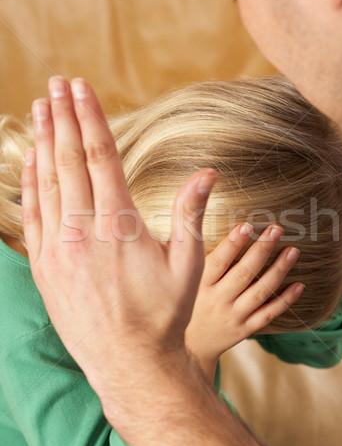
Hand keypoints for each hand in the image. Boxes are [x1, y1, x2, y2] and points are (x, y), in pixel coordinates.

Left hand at [21, 76, 216, 398]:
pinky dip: (30, 183)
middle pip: (70, 161)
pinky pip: (32, 215)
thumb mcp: (188, 265)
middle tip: (56, 83)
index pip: (102, 158)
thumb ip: (191, 214)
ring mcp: (59, 250)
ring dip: (44, 141)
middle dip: (63, 117)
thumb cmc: (164, 314)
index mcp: (121, 226)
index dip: (91, 118)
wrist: (128, 362)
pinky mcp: (45, 267)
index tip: (81, 88)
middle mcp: (84, 232)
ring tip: (41, 107)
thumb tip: (208, 172)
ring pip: (47, 182)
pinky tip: (32, 160)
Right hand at [185, 223, 304, 380]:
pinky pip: (268, 314)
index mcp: (200, 285)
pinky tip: (299, 285)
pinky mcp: (244, 329)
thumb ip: (200, 259)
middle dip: (262, 249)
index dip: (233, 243)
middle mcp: (217, 301)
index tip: (247, 225)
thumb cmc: (190, 303)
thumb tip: (215, 226)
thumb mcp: (187, 282)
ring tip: (293, 251)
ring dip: (279, 270)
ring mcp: (232, 316)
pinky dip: (285, 300)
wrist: (190, 345)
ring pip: (260, 292)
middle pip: (244, 273)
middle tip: (277, 229)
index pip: (218, 261)